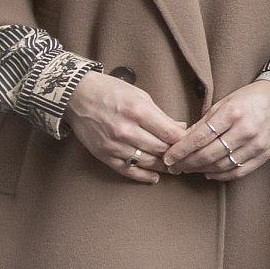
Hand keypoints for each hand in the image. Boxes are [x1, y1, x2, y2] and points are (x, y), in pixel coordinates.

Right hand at [68, 70, 187, 184]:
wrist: (76, 96)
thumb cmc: (111, 91)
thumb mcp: (140, 96)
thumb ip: (161, 115)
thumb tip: (181, 128)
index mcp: (138, 112)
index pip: (171, 134)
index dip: (185, 140)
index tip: (193, 142)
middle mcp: (126, 131)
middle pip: (162, 150)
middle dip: (177, 154)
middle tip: (187, 157)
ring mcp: (114, 145)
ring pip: (148, 162)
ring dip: (164, 166)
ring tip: (175, 167)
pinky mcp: (103, 154)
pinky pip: (128, 170)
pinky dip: (144, 175)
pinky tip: (155, 176)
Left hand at [160, 80, 269, 182]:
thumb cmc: (249, 98)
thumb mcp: (224, 103)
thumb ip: (204, 122)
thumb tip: (182, 141)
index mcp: (232, 113)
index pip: (199, 138)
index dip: (181, 150)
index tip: (168, 158)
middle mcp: (245, 130)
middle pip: (209, 154)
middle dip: (187, 163)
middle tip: (174, 167)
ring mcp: (257, 144)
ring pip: (222, 165)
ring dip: (202, 170)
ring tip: (189, 169)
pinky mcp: (265, 154)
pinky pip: (239, 171)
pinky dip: (221, 175)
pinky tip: (209, 174)